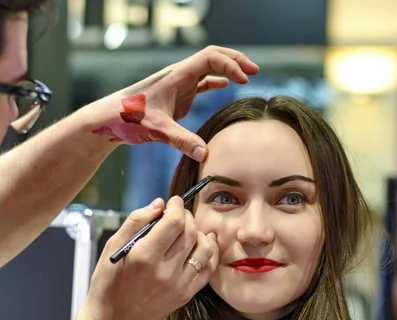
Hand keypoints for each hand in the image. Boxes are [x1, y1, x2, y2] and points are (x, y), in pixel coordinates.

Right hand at [81, 196, 218, 319]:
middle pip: (190, 232)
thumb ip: (136, 222)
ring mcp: (179, 284)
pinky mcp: (187, 294)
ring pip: (205, 248)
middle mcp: (165, 270)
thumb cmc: (109, 282)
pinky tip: (203, 244)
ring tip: (188, 230)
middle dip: (186, 216)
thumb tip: (159, 204)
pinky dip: (209, 252)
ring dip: (200, 233)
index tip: (173, 202)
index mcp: (144, 256)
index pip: (174, 222)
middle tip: (178, 214)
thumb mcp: (113, 248)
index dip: (176, 207)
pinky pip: (208, 268)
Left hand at [84, 45, 258, 161]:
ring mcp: (179, 84)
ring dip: (228, 68)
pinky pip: (201, 82)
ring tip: (248, 76)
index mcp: (177, 75)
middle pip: (213, 56)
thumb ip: (181, 140)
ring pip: (209, 67)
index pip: (210, 58)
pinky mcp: (177, 95)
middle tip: (254, 71)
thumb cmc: (128, 118)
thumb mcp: (157, 129)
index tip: (244, 80)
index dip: (230, 65)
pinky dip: (216, 81)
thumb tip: (205, 154)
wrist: (109, 119)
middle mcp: (180, 75)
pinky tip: (226, 86)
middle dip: (235, 60)